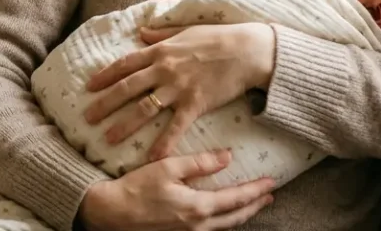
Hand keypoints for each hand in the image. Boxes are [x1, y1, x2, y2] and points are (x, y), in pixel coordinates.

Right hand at [78, 150, 273, 229]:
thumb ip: (199, 162)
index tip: (271, 182)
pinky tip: (222, 217)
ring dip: (241, 216)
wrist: (110, 214)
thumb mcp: (167, 168)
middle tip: (269, 195)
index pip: (236, 199)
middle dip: (254, 206)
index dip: (255, 190)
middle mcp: (197, 225)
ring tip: (251, 206)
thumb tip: (227, 157)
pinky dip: (223, 224)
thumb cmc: (135, 188)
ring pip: (224, 228)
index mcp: (198, 207)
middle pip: (236, 217)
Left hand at [84, 23, 275, 159]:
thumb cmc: (218, 38)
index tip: (89, 87)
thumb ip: (161, 33)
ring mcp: (179, 88)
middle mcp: (164, 69)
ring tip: (108, 138)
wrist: (247, 50)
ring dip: (125, 125)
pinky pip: (175, 127)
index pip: (125, 64)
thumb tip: (141, 32)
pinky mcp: (196, 103)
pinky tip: (152, 157)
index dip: (105, 76)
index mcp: (160, 51)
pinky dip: (163, 143)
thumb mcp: (185, 30)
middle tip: (87, 117)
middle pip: (127, 88)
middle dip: (105, 103)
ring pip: (144, 108)